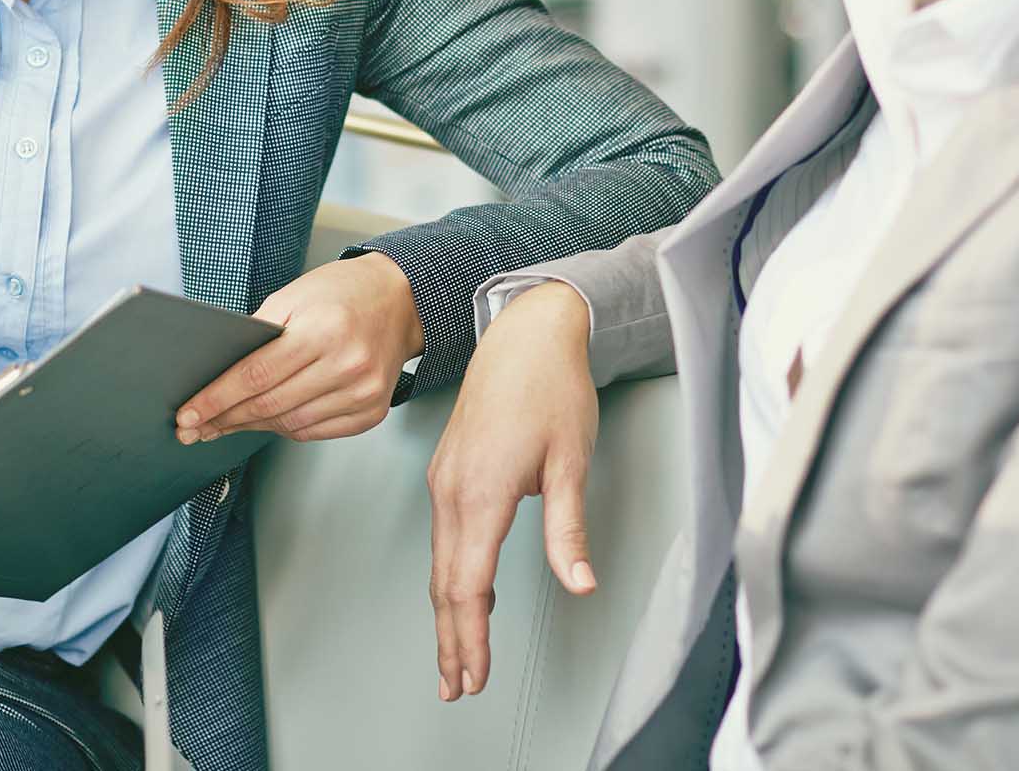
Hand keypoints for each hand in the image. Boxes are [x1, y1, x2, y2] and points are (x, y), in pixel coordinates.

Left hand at [175, 252, 424, 444]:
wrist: (400, 300)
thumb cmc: (342, 293)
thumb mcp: (292, 296)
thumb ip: (258, 335)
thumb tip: (217, 376)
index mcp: (323, 331)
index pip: (256, 375)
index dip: (217, 398)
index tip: (188, 414)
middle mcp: (347, 365)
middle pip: (270, 405)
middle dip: (225, 419)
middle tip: (193, 428)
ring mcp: (363, 392)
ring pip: (291, 424)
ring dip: (251, 427)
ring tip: (224, 424)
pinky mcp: (372, 411)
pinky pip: (315, 431)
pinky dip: (285, 428)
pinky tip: (265, 421)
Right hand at [425, 280, 597, 701]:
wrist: (526, 332)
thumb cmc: (550, 385)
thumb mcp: (571, 459)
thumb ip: (568, 527)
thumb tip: (579, 582)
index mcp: (481, 490)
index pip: (468, 584)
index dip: (470, 638)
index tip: (475, 676)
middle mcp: (452, 488)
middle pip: (444, 582)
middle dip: (450, 639)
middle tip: (456, 686)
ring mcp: (444, 478)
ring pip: (439, 561)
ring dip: (447, 611)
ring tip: (456, 656)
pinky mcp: (449, 470)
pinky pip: (443, 536)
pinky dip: (449, 575)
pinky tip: (467, 593)